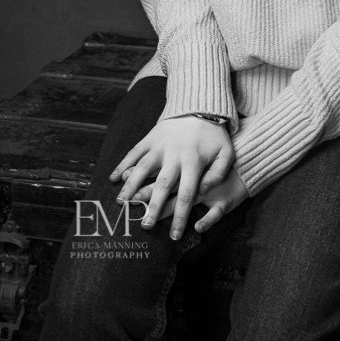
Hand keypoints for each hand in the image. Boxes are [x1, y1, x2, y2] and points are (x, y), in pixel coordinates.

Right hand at [110, 115, 232, 240]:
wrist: (199, 106)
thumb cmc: (214, 135)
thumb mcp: (226, 153)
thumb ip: (218, 173)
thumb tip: (204, 190)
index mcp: (194, 163)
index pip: (186, 195)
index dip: (179, 216)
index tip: (174, 235)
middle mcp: (174, 156)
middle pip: (162, 186)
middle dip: (152, 207)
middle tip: (145, 225)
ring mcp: (159, 146)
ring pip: (142, 169)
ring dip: (131, 187)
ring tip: (122, 204)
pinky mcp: (149, 138)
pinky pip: (134, 152)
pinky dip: (122, 165)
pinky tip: (113, 179)